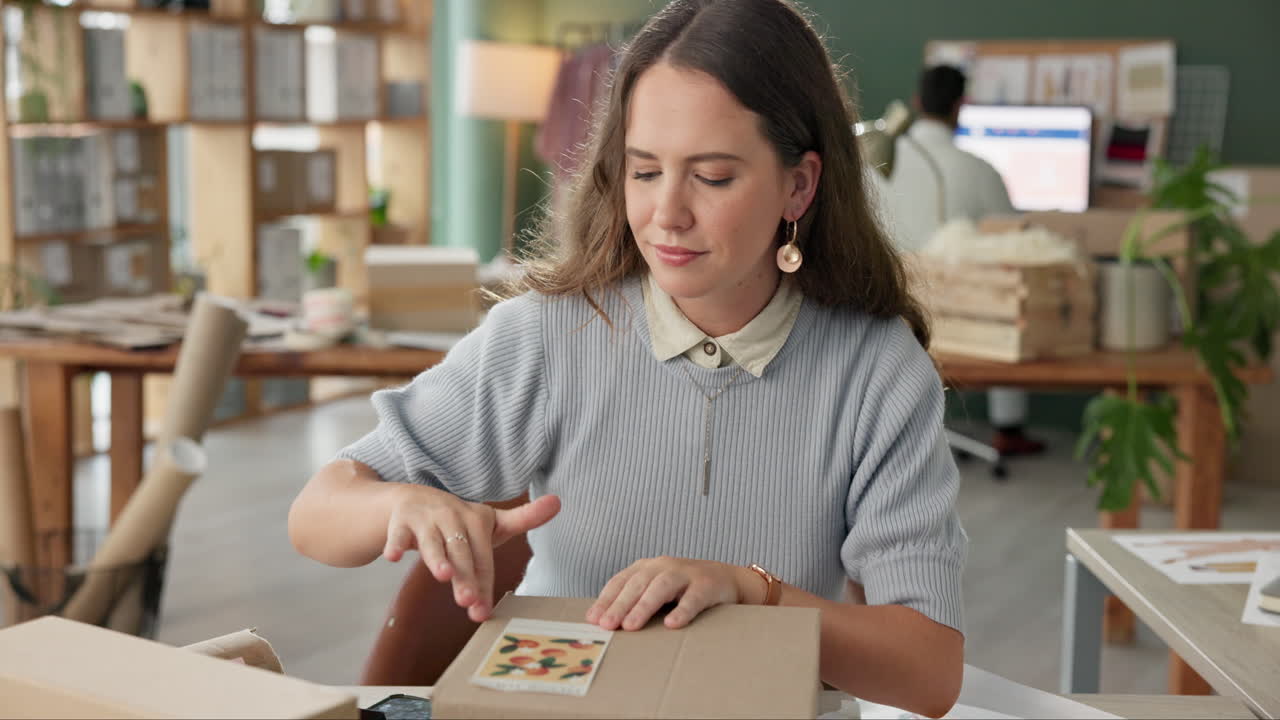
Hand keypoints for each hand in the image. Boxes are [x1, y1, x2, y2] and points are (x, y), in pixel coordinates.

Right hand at [382, 485, 560, 621]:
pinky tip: (393, 557)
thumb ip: (524, 517)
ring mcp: (427, 519)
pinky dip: (395, 544)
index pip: (484, 557)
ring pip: (433, 543)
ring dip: (437, 558)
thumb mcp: (490, 521)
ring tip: (443, 576)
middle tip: (469, 602)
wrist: (414, 499)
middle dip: (465, 578)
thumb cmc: (459, 521)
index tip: (483, 611)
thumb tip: (559, 500)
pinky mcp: (402, 522)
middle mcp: (453, 517)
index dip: (485, 583)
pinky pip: (397, 535)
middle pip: (462, 553)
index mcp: (477, 519)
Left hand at [586, 557, 760, 630]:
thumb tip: (603, 622)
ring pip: (661, 587)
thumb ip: (634, 601)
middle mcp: (663, 566)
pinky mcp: (706, 585)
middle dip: (620, 604)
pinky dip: (682, 610)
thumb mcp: (656, 590)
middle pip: (637, 583)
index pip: (621, 581)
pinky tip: (671, 624)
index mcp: (647, 567)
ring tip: (631, 625)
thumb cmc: (683, 589)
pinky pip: (693, 598)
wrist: (727, 579)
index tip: (593, 619)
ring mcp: (686, 573)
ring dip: (644, 606)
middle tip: (607, 625)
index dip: (606, 599)